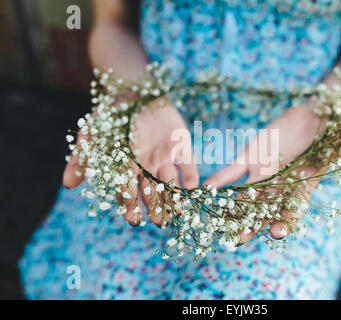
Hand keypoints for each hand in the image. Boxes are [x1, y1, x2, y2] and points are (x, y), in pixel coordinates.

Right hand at [63, 97, 198, 225]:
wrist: (133, 93)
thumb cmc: (110, 116)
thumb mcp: (91, 133)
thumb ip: (81, 158)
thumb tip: (68, 184)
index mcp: (126, 169)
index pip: (127, 192)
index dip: (129, 205)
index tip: (133, 219)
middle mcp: (146, 168)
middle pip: (152, 192)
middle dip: (155, 208)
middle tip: (159, 222)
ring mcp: (165, 159)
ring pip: (171, 183)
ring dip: (174, 198)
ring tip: (177, 211)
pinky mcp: (182, 148)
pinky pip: (188, 165)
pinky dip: (191, 176)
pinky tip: (194, 188)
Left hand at [203, 106, 340, 243]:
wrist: (314, 117)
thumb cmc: (333, 130)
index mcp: (304, 186)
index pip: (294, 209)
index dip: (286, 221)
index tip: (277, 232)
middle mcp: (281, 185)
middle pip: (263, 211)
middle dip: (250, 226)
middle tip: (236, 240)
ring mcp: (263, 172)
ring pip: (244, 196)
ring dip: (229, 209)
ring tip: (215, 221)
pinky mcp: (250, 156)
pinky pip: (233, 171)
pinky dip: (221, 179)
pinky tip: (207, 187)